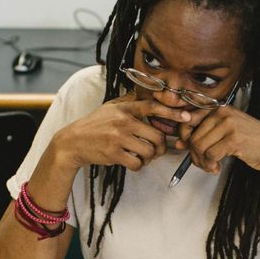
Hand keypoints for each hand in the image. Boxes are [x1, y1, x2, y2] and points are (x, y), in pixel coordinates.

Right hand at [51, 94, 191, 171]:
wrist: (73, 142)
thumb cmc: (94, 124)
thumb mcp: (110, 107)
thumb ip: (128, 101)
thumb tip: (145, 93)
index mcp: (124, 109)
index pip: (152, 107)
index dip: (172, 111)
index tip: (186, 116)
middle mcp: (123, 122)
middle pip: (157, 135)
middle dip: (161, 146)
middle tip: (157, 150)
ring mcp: (118, 138)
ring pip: (149, 151)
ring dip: (150, 158)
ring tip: (143, 157)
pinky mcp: (114, 154)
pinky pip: (137, 163)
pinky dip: (139, 166)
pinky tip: (133, 162)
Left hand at [175, 105, 259, 175]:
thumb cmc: (249, 142)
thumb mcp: (224, 133)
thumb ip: (202, 135)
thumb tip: (177, 143)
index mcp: (219, 108)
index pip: (188, 120)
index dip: (185, 138)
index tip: (190, 149)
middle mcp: (223, 113)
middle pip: (193, 136)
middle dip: (194, 155)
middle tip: (203, 163)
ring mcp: (229, 125)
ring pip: (199, 146)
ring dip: (201, 162)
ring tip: (210, 167)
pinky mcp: (234, 139)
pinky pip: (210, 155)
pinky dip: (210, 165)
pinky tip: (217, 168)